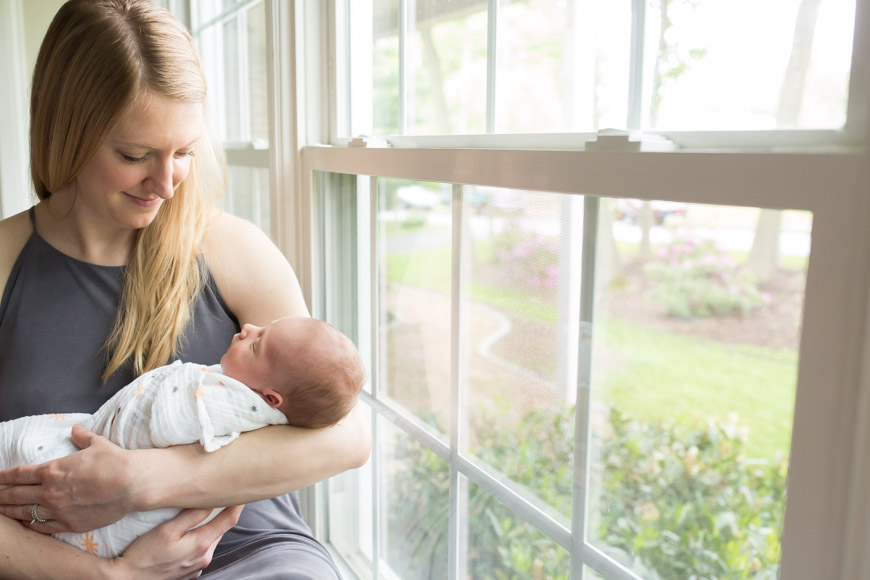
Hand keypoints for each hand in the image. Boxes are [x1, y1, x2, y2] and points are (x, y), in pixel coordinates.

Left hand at [0, 424, 135, 532]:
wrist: (132, 483)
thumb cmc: (115, 461)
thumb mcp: (97, 444)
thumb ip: (82, 438)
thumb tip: (76, 430)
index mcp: (53, 470)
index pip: (19, 474)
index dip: (3, 477)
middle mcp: (50, 492)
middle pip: (16, 495)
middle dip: (0, 496)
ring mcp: (58, 510)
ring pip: (25, 513)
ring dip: (10, 512)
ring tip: (1, 511)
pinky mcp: (69, 524)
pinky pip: (43, 527)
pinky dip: (31, 524)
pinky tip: (26, 523)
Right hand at [107, 506, 243, 579]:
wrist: (127, 579)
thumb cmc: (144, 554)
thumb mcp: (166, 530)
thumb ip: (191, 516)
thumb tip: (211, 501)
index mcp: (202, 545)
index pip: (229, 519)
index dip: (237, 503)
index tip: (240, 490)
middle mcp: (204, 557)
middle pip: (221, 529)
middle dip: (223, 513)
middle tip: (222, 495)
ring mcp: (197, 567)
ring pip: (211, 540)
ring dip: (210, 526)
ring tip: (205, 512)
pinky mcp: (189, 572)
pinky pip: (200, 551)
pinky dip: (199, 540)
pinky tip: (188, 534)